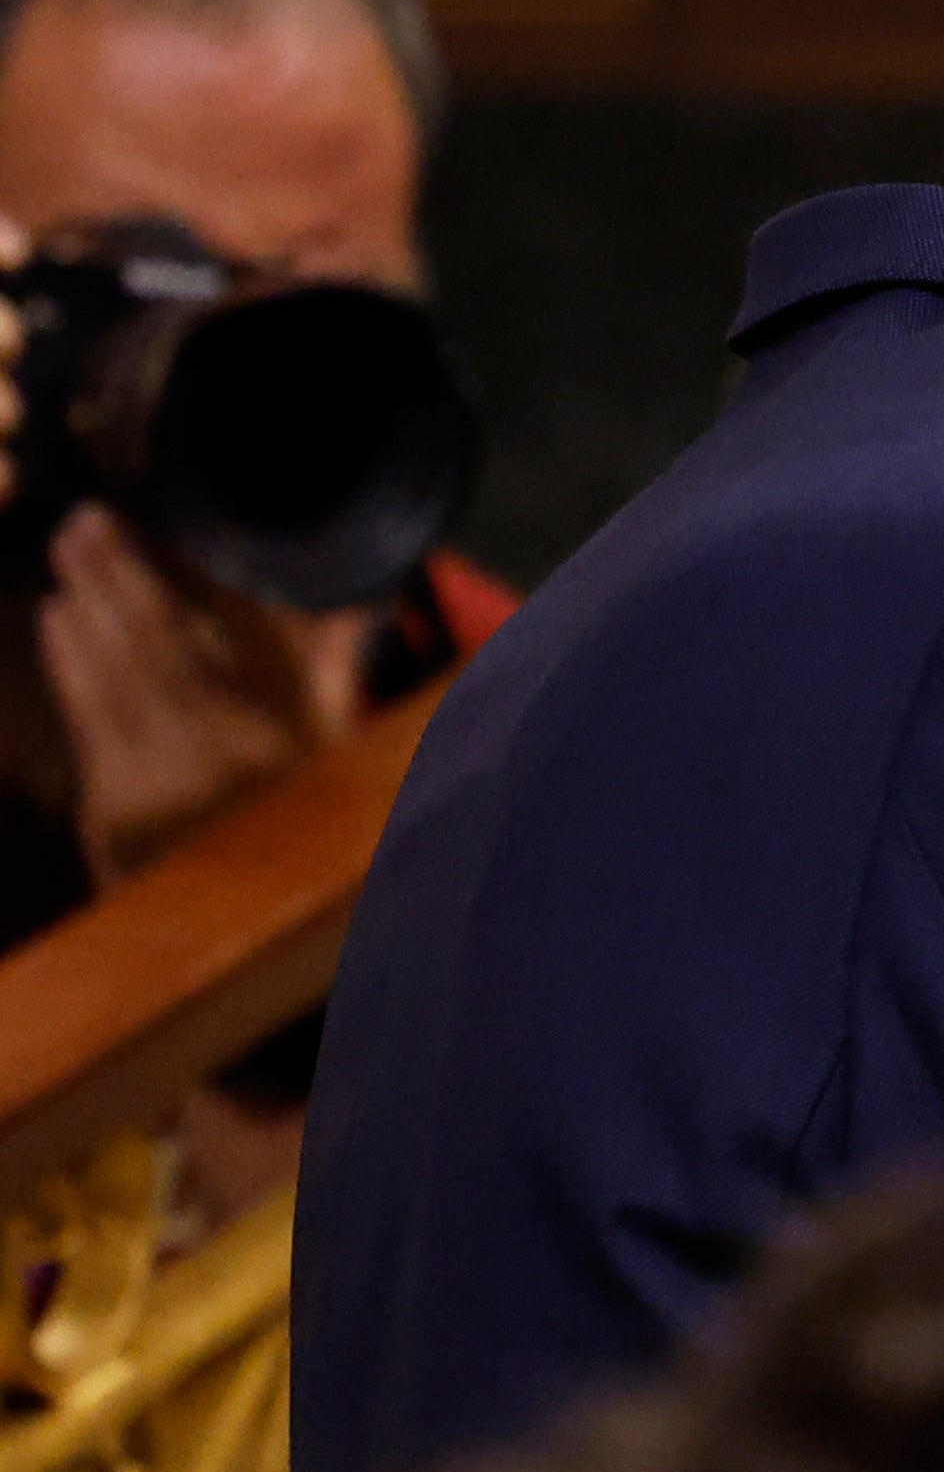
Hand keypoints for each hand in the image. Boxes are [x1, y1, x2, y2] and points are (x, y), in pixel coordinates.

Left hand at [44, 505, 366, 886]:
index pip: (170, 643)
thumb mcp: (344, 764)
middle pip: (124, 655)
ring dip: (75, 624)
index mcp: (251, 744)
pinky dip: (70, 674)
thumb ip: (334, 686)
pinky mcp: (107, 819)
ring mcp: (135, 795)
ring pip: (94, 690)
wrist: (258, 946)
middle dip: (98, 585)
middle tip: (79, 525)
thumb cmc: (319, 845)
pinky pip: (86, 727)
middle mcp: (182, 766)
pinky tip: (61, 635)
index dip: (133, 582)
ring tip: (64, 566)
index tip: (112, 528)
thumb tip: (354, 611)